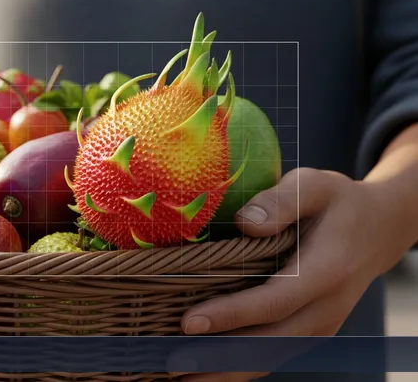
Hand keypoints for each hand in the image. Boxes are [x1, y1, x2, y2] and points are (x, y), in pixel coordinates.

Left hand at [171, 167, 412, 381]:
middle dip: (217, 355)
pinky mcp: (308, 331)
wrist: (379, 229)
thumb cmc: (338, 204)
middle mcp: (325, 308)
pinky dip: (237, 366)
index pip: (273, 301)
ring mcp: (318, 326)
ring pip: (268, 357)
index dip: (230, 315)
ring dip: (223, 370)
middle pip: (267, 342)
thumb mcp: (314, 186)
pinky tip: (203, 370)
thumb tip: (245, 220)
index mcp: (325, 271)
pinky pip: (271, 354)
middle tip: (170, 361)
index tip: (189, 322)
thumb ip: (281, 201)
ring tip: (178, 376)